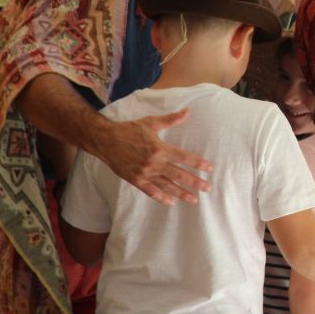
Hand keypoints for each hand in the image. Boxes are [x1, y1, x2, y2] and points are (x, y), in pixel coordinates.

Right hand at [97, 108, 213, 205]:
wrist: (105, 140)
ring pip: (167, 186)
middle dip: (195, 182)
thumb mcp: (151, 122)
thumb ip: (171, 119)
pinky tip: (171, 202)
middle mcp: (154, 163)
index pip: (184, 157)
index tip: (209, 169)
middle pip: (179, 175)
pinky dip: (162, 198)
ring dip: (182, 193)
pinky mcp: (136, 180)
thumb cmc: (129, 129)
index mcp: (160, 148)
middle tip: (208, 188)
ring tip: (194, 199)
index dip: (198, 163)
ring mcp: (145, 174)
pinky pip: (151, 192)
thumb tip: (188, 111)